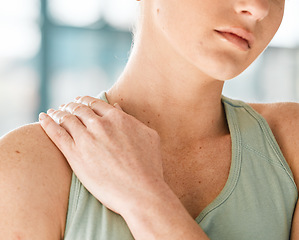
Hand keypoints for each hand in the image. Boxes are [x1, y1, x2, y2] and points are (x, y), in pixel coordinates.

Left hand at [39, 96, 164, 215]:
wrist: (141, 191)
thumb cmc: (149, 165)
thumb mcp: (148, 135)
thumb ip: (130, 119)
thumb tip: (116, 108)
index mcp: (117, 118)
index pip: (95, 103)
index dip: (85, 101)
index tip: (80, 103)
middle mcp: (99, 124)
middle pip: (79, 109)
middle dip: (70, 106)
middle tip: (65, 107)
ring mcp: (85, 139)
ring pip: (66, 119)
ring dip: (58, 112)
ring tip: (53, 112)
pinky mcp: (74, 155)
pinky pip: (56, 134)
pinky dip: (47, 123)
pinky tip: (42, 117)